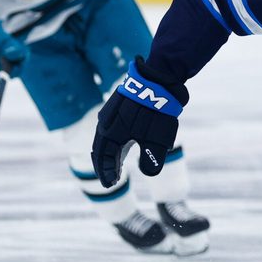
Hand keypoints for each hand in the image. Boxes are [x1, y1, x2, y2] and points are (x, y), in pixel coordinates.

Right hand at [91, 56, 187, 186]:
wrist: (160, 77)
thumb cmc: (157, 110)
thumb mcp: (158, 138)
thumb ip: (152, 159)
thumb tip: (148, 173)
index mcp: (110, 132)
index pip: (103, 158)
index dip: (106, 172)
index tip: (112, 184)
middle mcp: (105, 122)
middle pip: (100, 148)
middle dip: (105, 165)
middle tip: (112, 178)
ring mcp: (111, 112)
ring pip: (106, 136)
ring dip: (110, 152)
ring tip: (117, 165)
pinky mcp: (118, 104)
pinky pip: (112, 126)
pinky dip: (115, 139)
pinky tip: (125, 143)